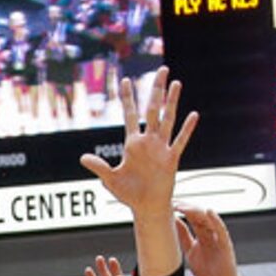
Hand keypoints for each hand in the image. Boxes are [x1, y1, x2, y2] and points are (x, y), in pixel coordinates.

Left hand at [80, 74, 196, 214]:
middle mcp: (148, 141)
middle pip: (153, 109)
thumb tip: (83, 157)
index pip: (130, 115)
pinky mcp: (172, 159)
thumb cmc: (129, 193)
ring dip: (172, 101)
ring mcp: (161, 148)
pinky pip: (180, 141)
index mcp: (132, 144)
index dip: (128, 98)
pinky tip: (192, 115)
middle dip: (156, 89)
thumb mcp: (110, 179)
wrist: (146, 207)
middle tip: (161, 69)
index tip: (125, 80)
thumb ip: (99, 167)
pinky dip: (186, 129)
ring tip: (176, 83)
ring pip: (168, 119)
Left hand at [173, 205, 238, 275]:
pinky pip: (221, 230)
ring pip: (208, 220)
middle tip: (174, 202)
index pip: (192, 217)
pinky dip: (215, 220)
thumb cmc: (208, 269)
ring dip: (195, 211)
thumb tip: (173, 224)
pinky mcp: (225, 244)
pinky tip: (209, 212)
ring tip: (183, 206)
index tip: (170, 203)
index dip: (182, 209)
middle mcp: (211, 233)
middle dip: (186, 207)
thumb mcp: (190, 251)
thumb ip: (183, 238)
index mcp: (202, 234)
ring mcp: (218, 237)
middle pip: (199, 215)